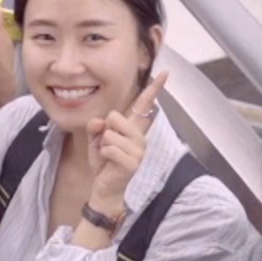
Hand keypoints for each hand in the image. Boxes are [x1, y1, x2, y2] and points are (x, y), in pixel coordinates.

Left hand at [85, 71, 168, 213]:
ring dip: (102, 144)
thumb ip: (96, 126)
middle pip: (115, 116)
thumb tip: (101, 122)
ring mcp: (138, 150)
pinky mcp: (133, 162)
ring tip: (108, 156)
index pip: (144, 105)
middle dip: (104, 130)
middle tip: (107, 145)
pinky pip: (109, 148)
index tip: (166, 72)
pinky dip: (102, 154)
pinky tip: (108, 163)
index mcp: (133, 129)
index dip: (154, 88)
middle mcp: (140, 137)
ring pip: (110, 134)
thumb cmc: (103, 162)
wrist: (104, 188)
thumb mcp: (96, 139)